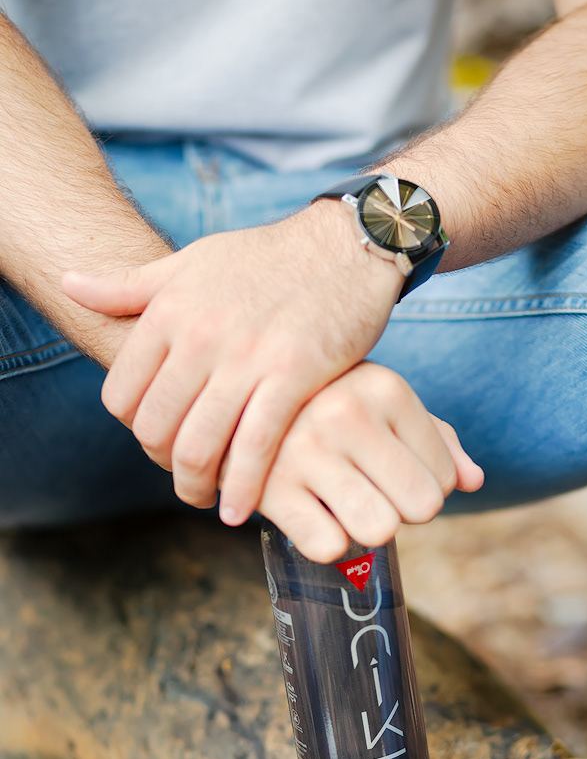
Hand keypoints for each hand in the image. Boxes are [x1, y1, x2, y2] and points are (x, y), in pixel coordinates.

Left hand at [62, 202, 403, 523]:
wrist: (345, 247)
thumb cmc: (266, 257)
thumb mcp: (190, 261)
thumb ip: (128, 286)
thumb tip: (68, 284)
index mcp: (168, 311)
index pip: (121, 396)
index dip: (133, 429)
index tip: (157, 439)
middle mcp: (199, 336)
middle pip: (156, 429)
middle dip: (163, 464)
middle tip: (184, 474)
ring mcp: (247, 358)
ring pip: (200, 447)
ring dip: (197, 487)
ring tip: (207, 498)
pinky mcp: (294, 376)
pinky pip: (256, 447)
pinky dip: (245, 489)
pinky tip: (240, 511)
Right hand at [259, 362, 483, 561]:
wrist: (235, 402)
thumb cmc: (326, 405)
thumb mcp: (383, 404)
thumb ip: (437, 440)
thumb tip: (475, 482)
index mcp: (385, 388)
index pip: (446, 478)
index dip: (424, 486)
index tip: (390, 473)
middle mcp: (347, 414)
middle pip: (422, 507)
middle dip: (402, 510)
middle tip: (370, 492)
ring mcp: (305, 451)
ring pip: (380, 529)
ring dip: (366, 528)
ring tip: (342, 504)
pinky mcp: (270, 488)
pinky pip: (329, 548)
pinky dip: (326, 544)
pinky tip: (311, 516)